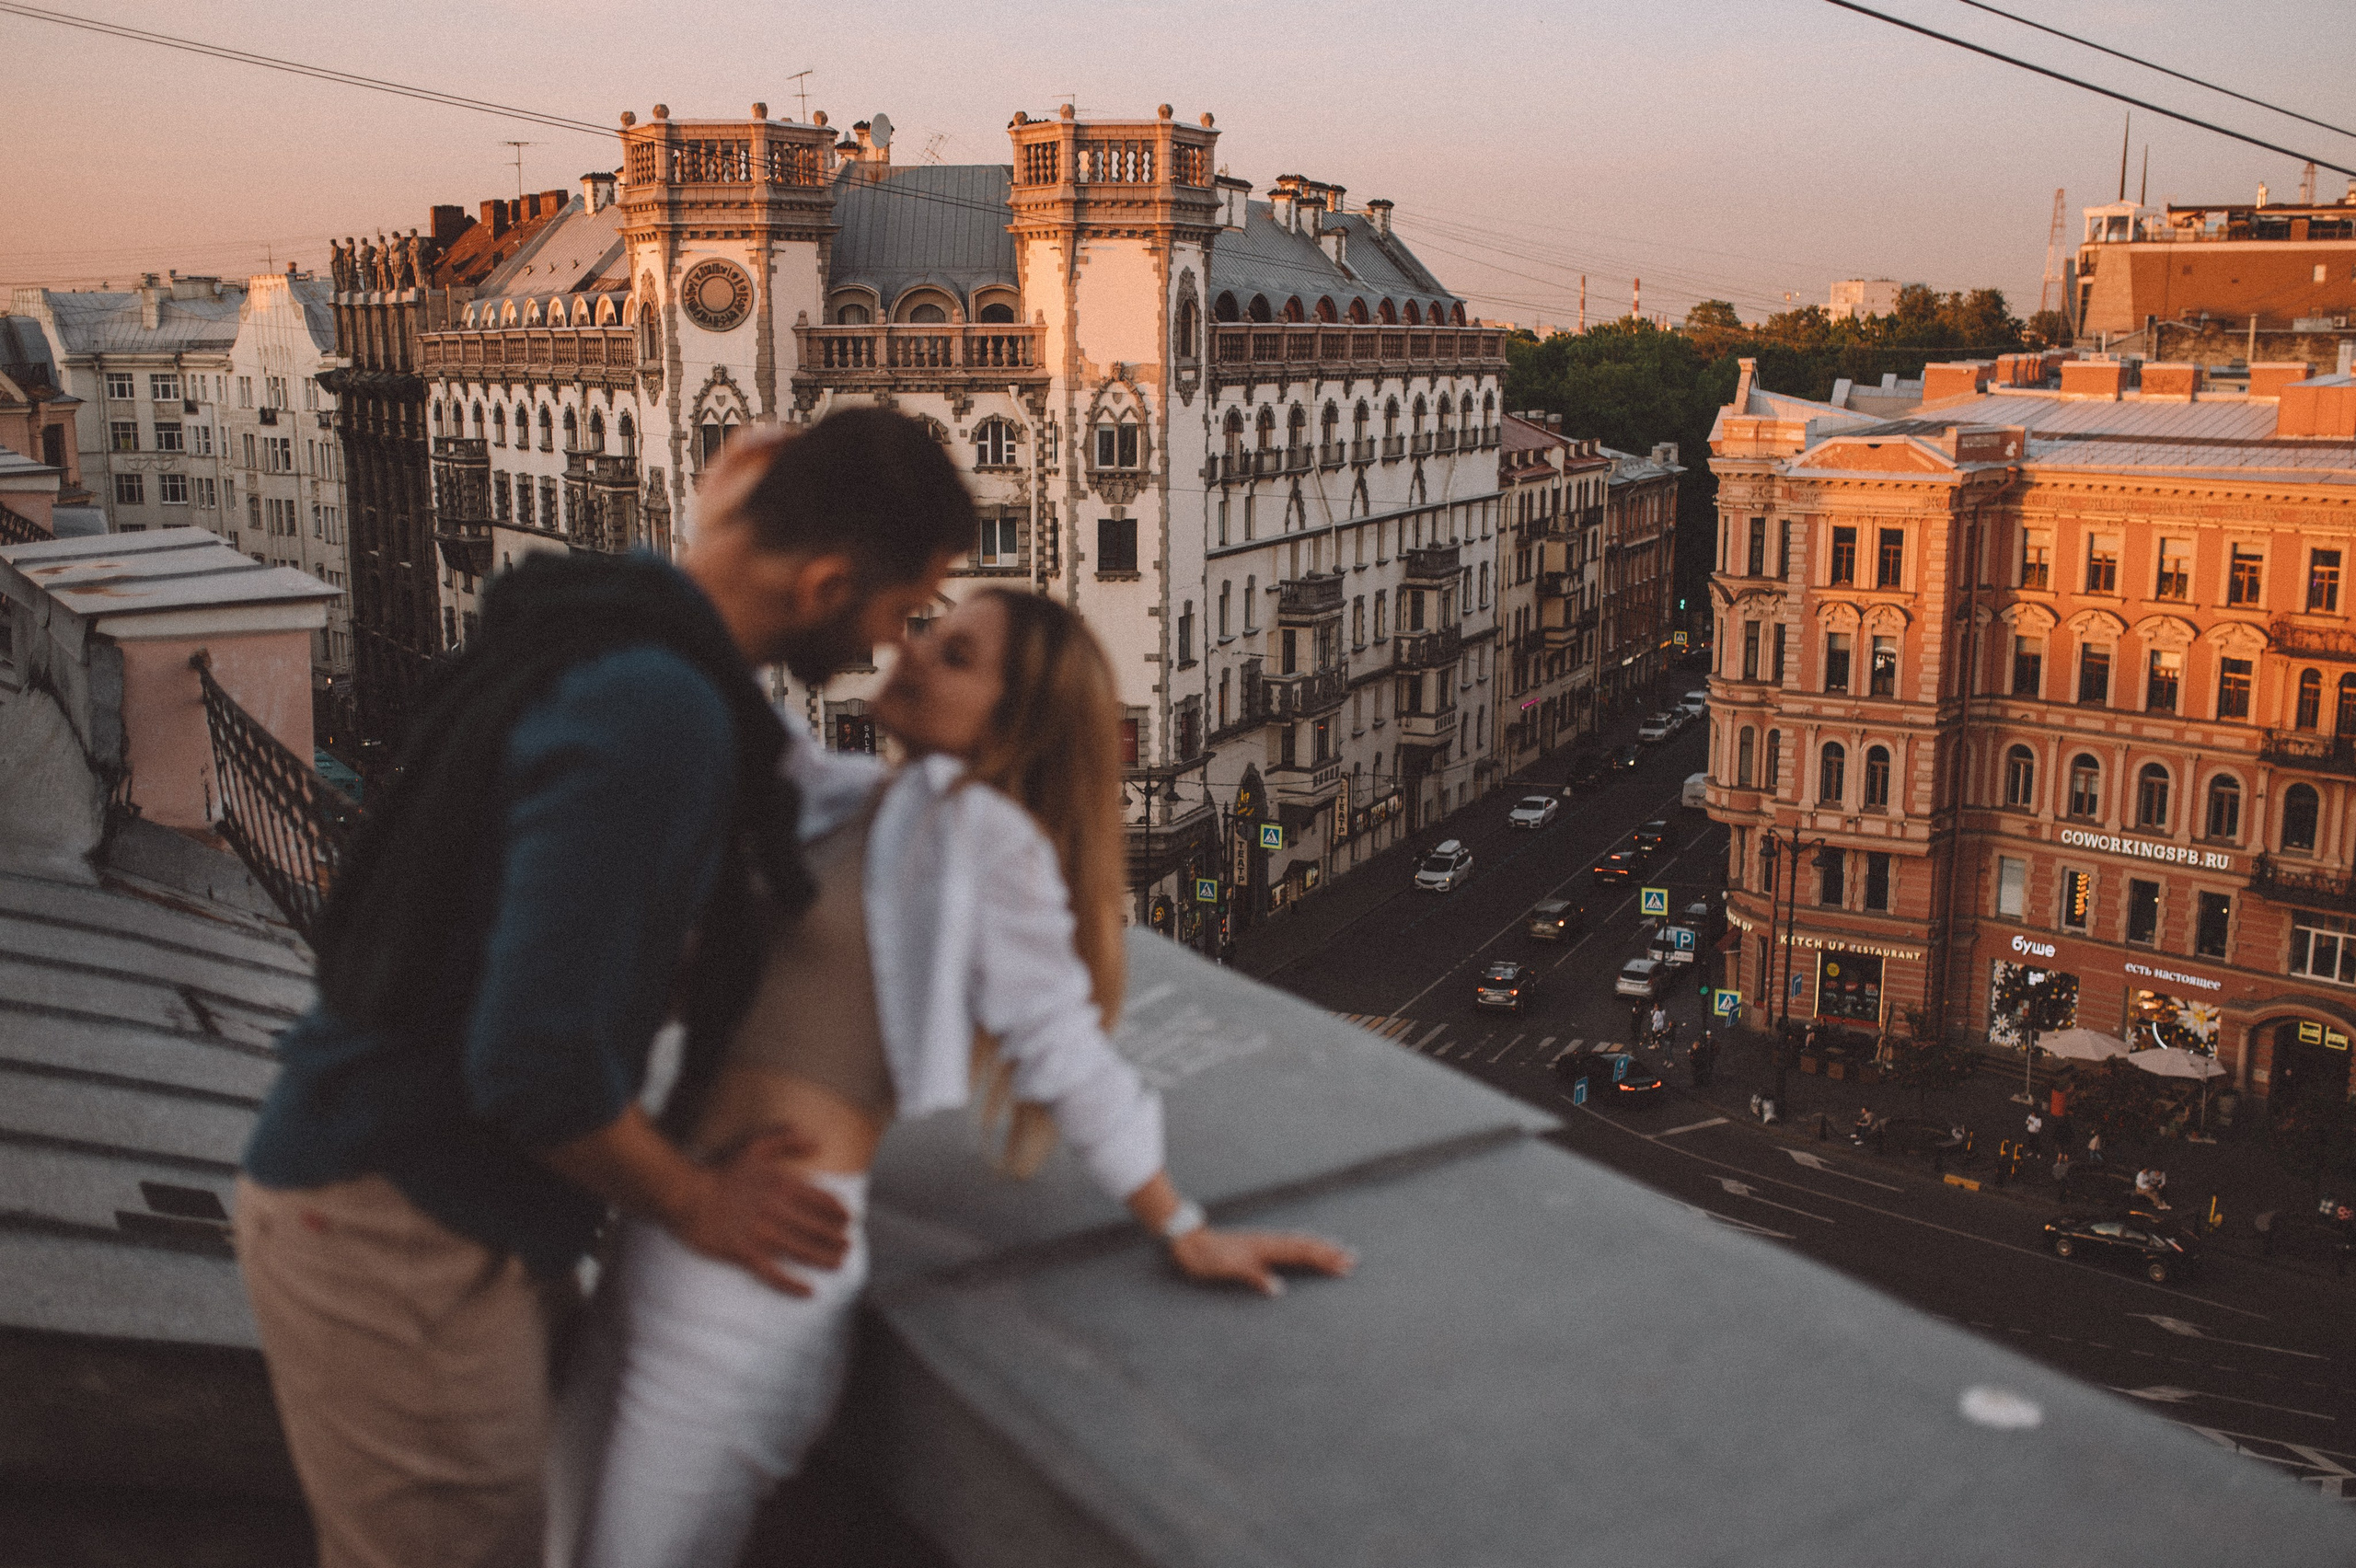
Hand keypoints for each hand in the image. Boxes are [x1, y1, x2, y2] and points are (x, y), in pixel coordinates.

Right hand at [669, 1128, 852, 1295]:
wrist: (685, 1195)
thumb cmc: (720, 1171)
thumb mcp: (754, 1146)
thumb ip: (786, 1140)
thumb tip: (817, 1142)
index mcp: (782, 1185)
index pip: (823, 1201)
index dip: (841, 1213)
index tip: (850, 1220)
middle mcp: (777, 1211)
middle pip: (818, 1229)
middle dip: (838, 1239)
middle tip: (848, 1246)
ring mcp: (761, 1235)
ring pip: (803, 1251)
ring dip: (825, 1259)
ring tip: (839, 1263)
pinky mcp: (744, 1254)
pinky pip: (774, 1274)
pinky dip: (793, 1285)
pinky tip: (809, 1292)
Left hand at [1167, 1226, 1355, 1297]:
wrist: (1189, 1242)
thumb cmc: (1208, 1257)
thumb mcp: (1229, 1269)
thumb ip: (1254, 1276)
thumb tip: (1279, 1289)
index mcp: (1266, 1248)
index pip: (1301, 1253)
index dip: (1323, 1259)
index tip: (1344, 1265)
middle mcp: (1269, 1242)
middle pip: (1305, 1246)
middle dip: (1330, 1252)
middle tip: (1354, 1258)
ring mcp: (1264, 1243)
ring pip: (1298, 1243)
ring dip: (1320, 1247)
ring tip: (1340, 1249)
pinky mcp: (1258, 1246)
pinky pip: (1287, 1244)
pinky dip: (1303, 1245)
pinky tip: (1307, 1246)